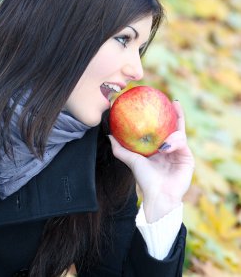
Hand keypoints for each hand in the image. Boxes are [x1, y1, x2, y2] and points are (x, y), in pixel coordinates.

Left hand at [109, 100, 194, 221]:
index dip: (166, 115)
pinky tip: (166, 148)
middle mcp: (172, 147)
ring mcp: (181, 153)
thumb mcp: (132, 160)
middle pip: (177, 126)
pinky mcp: (188, 159)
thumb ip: (120, 148)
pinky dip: (174, 143)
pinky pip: (183, 144)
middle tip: (174, 103)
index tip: (163, 101)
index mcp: (161, 147)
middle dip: (177, 114)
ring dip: (171, 135)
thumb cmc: (145, 179)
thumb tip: (109, 135)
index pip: (165, 127)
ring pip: (180, 134)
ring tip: (162, 146)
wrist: (157, 196)